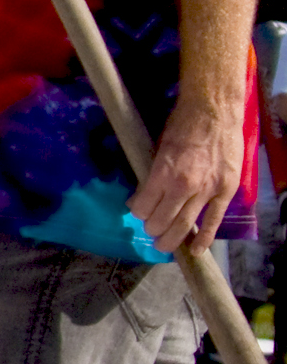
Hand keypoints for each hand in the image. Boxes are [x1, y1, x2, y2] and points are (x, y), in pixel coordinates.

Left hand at [127, 97, 244, 255]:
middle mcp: (183, 186)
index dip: (138, 212)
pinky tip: (196, 250)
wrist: (214, 113)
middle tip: (151, 230)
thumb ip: (150, 176)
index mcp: (162, 174)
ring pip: (184, 225)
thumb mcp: (156, 149)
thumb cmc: (181, 126)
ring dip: (171, 239)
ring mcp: (207, 191)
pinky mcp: (225, 192)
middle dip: (152, 228)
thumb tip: (138, 198)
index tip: (138, 211)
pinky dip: (204, 238)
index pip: (142, 207)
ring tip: (164, 245)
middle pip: (161, 221)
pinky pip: (214, 221)